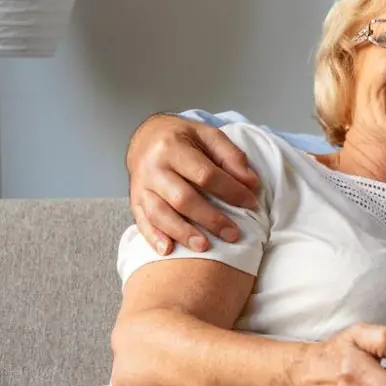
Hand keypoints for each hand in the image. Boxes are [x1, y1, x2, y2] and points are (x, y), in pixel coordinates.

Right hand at [127, 114, 262, 254]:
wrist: (144, 137)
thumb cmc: (181, 138)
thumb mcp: (208, 135)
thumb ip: (231, 157)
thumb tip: (252, 184)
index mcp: (172, 147)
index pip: (205, 174)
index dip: (230, 191)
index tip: (250, 203)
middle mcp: (153, 167)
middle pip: (183, 198)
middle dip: (210, 219)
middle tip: (233, 234)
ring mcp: (140, 186)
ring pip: (160, 214)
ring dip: (183, 233)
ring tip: (204, 247)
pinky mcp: (134, 200)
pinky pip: (142, 221)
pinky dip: (154, 238)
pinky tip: (168, 250)